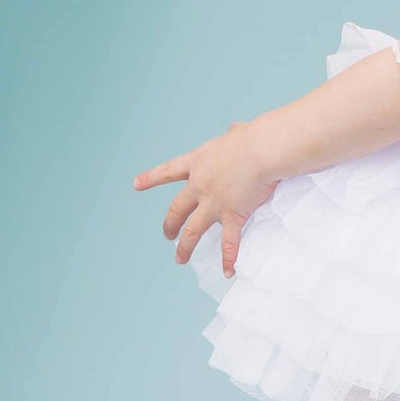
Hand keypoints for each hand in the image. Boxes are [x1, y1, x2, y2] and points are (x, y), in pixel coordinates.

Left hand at [132, 119, 278, 277]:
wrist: (263, 150)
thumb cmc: (254, 138)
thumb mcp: (238, 133)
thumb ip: (233, 134)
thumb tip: (236, 129)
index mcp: (198, 162)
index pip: (168, 171)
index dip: (151, 179)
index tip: (136, 184)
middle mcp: (200, 185)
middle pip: (177, 208)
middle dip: (170, 224)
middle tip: (167, 235)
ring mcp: (214, 202)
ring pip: (193, 230)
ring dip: (185, 247)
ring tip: (180, 258)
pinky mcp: (232, 215)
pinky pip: (229, 242)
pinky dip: (228, 258)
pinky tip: (227, 271)